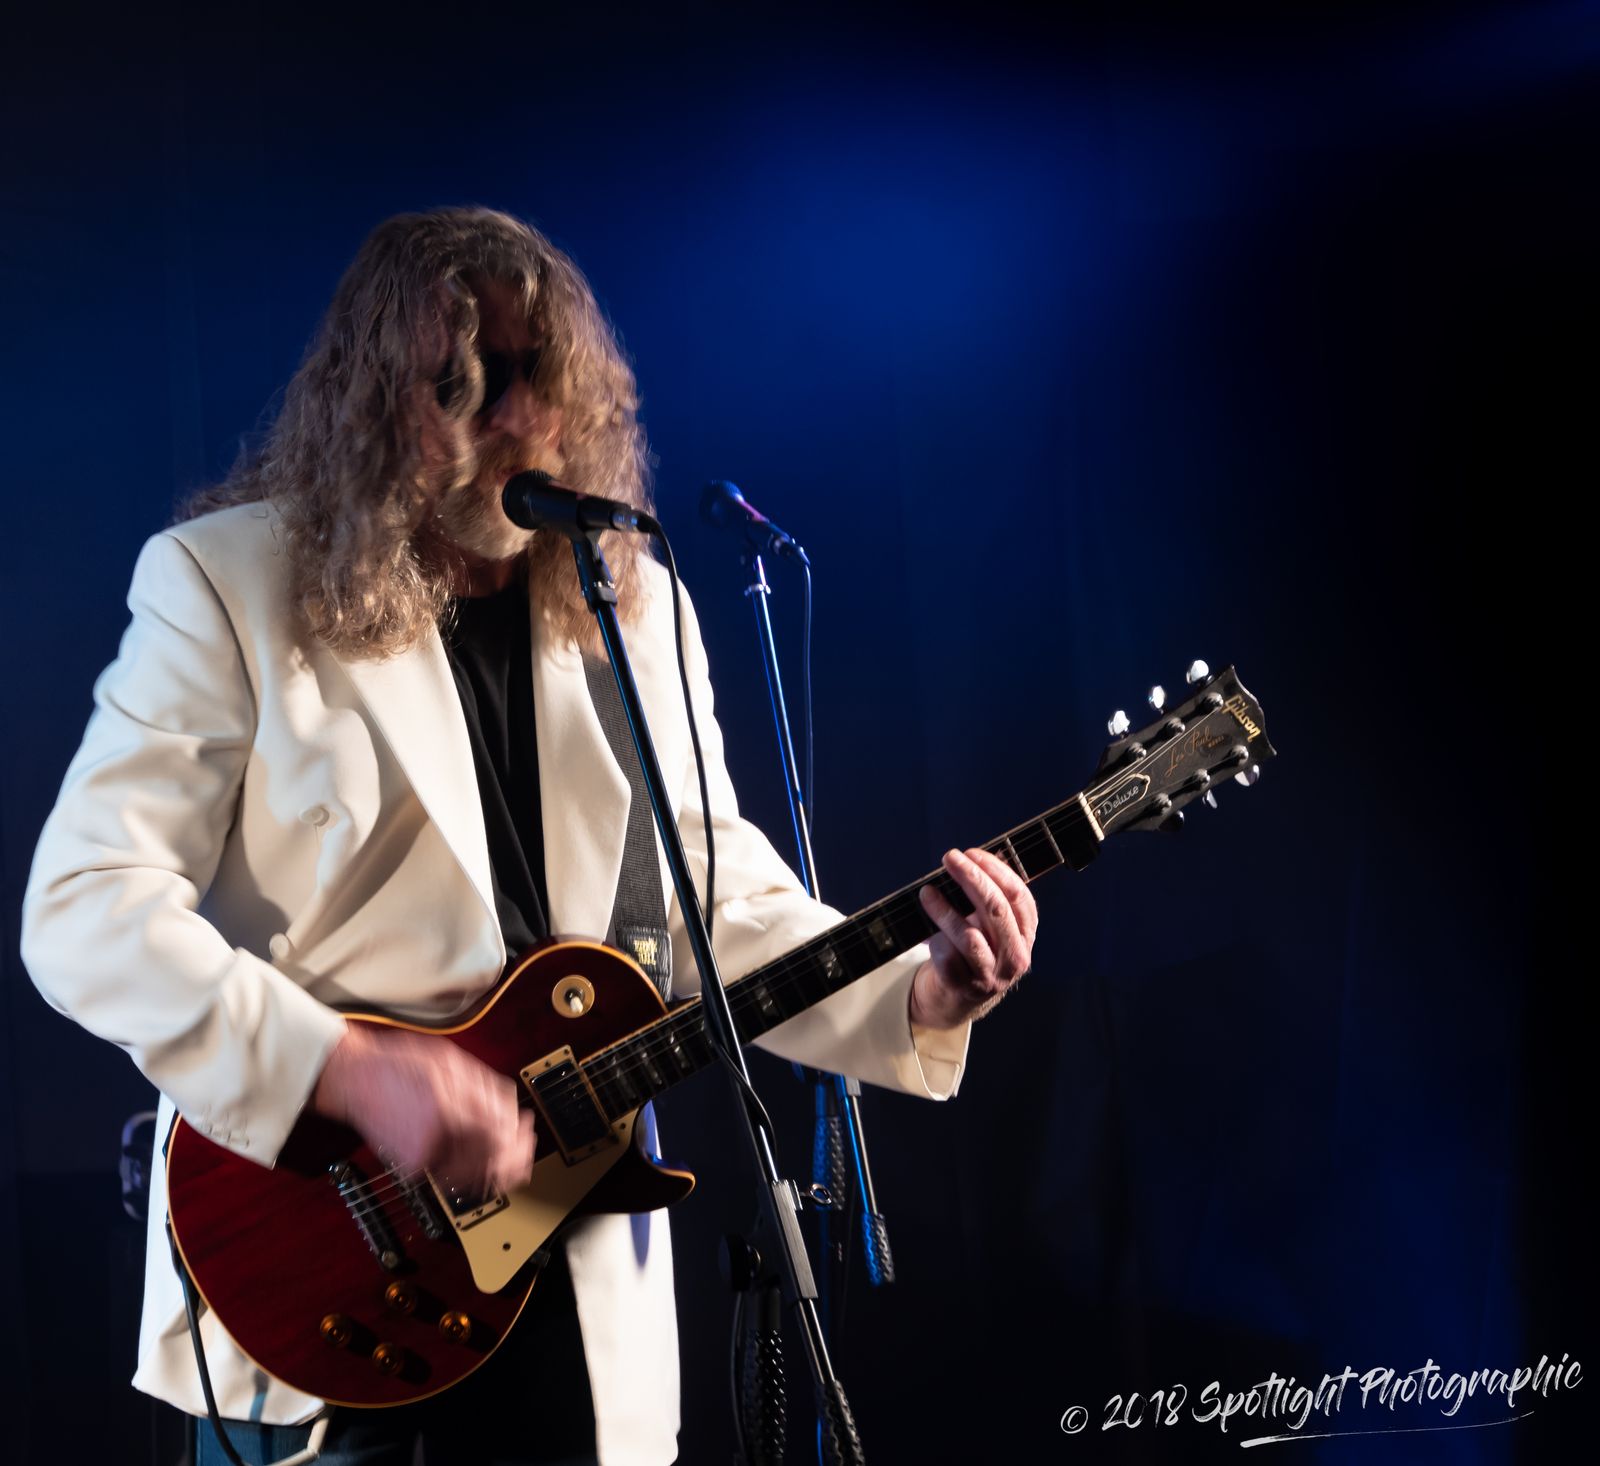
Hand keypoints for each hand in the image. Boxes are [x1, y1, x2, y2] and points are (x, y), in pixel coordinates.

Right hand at [312, 1023, 535, 1196]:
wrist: (355, 1080)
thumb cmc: (400, 1064)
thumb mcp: (450, 1062)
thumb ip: (484, 1088)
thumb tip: (513, 1111)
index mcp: (446, 1108)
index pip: (497, 1136)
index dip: (518, 1136)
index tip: (527, 1127)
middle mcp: (434, 1138)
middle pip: (490, 1162)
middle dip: (515, 1157)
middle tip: (525, 1146)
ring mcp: (421, 1157)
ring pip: (474, 1175)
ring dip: (498, 1167)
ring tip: (509, 1154)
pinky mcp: (413, 1166)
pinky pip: (454, 1175)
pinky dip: (473, 1170)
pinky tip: (482, 1159)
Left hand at [911, 847, 1037, 1028]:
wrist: (955, 1000)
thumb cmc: (973, 953)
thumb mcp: (989, 926)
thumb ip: (988, 897)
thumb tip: (975, 858)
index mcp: (1025, 935)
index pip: (1019, 896)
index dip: (996, 870)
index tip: (971, 853)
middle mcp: (1014, 957)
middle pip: (996, 910)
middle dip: (971, 878)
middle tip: (950, 858)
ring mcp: (991, 976)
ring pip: (969, 936)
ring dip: (945, 909)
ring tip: (927, 892)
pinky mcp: (964, 988)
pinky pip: (948, 957)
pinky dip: (936, 940)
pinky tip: (928, 933)